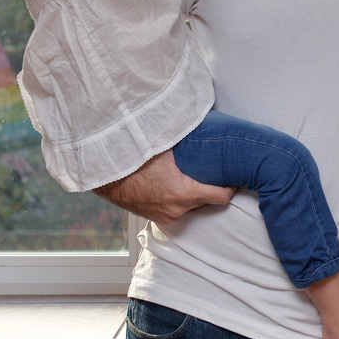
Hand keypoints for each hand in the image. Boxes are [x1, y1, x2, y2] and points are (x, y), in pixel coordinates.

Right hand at [93, 149, 234, 226]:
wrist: (105, 175)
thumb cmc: (132, 158)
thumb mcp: (163, 146)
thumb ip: (186, 138)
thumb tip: (203, 120)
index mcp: (182, 192)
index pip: (221, 196)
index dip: (230, 186)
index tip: (233, 177)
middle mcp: (177, 208)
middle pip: (207, 201)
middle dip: (211, 187)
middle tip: (213, 171)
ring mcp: (166, 215)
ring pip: (191, 206)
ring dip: (194, 194)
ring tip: (191, 176)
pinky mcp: (156, 217)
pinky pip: (176, 209)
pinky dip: (179, 199)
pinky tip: (174, 185)